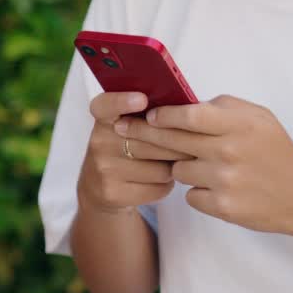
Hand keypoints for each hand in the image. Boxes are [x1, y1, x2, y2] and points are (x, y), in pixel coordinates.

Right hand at [77, 92, 192, 215]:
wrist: (99, 189)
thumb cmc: (126, 149)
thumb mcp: (128, 126)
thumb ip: (149, 114)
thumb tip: (187, 108)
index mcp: (104, 119)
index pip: (105, 105)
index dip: (122, 101)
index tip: (142, 99)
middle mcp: (99, 142)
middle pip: (150, 139)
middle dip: (177, 140)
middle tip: (193, 139)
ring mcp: (104, 169)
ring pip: (160, 166)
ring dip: (175, 165)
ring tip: (172, 161)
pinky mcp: (113, 193)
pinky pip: (158, 187)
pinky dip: (166, 184)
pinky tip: (160, 179)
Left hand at [114, 95, 292, 236]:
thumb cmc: (276, 151)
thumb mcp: (259, 117)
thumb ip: (224, 107)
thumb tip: (185, 104)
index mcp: (238, 124)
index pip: (189, 114)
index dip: (163, 114)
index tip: (149, 114)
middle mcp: (229, 151)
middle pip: (173, 141)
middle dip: (146, 135)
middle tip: (126, 131)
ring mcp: (224, 181)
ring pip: (178, 170)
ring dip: (183, 166)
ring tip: (203, 165)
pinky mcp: (222, 207)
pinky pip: (190, 195)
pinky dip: (198, 191)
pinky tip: (216, 187)